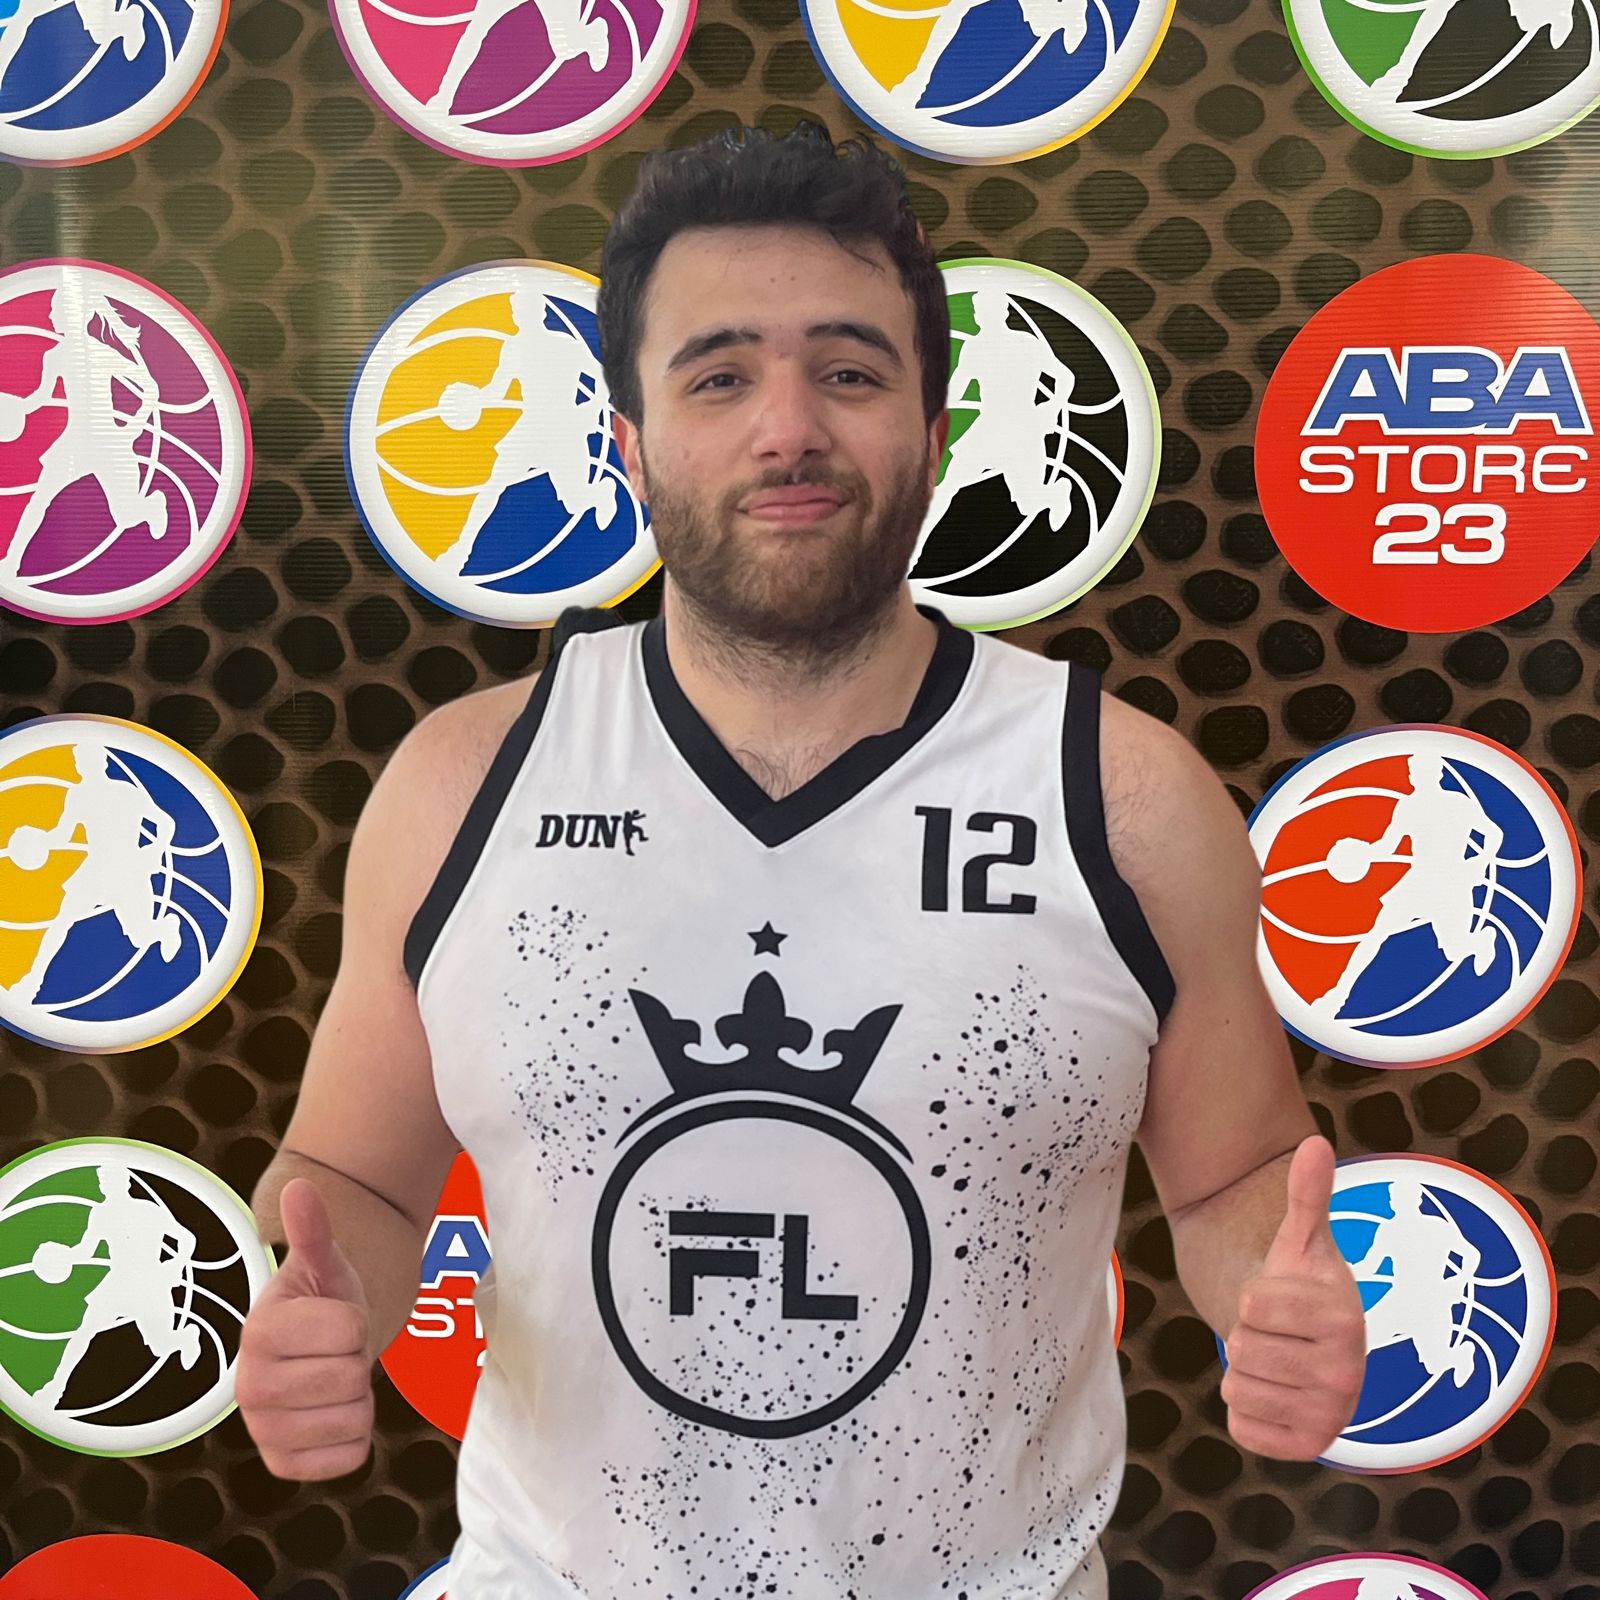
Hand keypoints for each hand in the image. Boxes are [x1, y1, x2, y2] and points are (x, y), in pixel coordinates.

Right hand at [236, 1177, 374, 1480]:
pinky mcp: (283, 1465)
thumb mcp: (325, 1264)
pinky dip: (356, 1437)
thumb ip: (313, 1230)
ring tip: (334, 1379)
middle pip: (350, 1379)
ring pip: (353, 1420)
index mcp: (259, 1332)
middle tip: (337, 1353)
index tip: (336, 1319)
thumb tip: (300, 1187)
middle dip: (357, 1361)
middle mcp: (249, 1388)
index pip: (351, 1332)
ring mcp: (264, 1431)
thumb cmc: (322, 1302)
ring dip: (358, 1399)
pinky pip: (349, 1459)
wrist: (315, 1350)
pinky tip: (333, 1414)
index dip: (357, 1322)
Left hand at [1220, 1135, 1366, 1460]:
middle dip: (1247, 1336)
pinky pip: (1242, 1427)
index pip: (1251, 1304)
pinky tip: (1273, 1395)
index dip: (1254, 1298)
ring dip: (1245, 1372)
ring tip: (1276, 1361)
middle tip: (1275, 1335)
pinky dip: (1246, 1411)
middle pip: (1242, 1347)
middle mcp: (1348, 1372)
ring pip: (1237, 1386)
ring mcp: (1333, 1415)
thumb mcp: (1300, 1242)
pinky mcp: (1310, 1448)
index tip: (1279, 1301)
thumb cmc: (1301, 1289)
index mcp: (1344, 1316)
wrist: (1315, 1349)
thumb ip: (1306, 1195)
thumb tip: (1314, 1141)